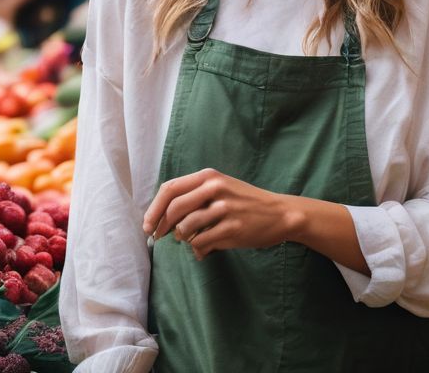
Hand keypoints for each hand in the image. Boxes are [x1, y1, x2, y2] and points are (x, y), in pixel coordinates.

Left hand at [142, 168, 299, 259]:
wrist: (280, 213)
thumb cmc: (245, 202)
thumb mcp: (221, 187)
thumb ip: (194, 196)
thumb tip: (161, 218)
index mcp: (209, 176)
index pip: (170, 189)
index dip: (154, 208)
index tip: (147, 224)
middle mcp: (215, 188)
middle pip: (174, 208)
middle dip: (161, 226)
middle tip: (158, 237)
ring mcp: (224, 209)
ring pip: (186, 228)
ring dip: (182, 238)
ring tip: (189, 240)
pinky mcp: (232, 228)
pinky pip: (202, 243)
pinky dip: (198, 250)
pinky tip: (203, 251)